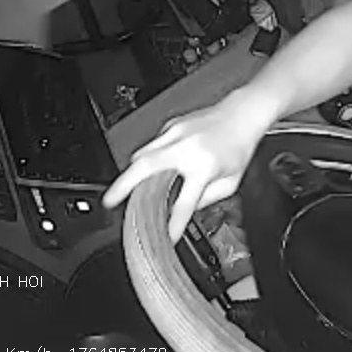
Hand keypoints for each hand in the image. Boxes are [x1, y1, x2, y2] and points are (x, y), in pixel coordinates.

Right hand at [102, 91, 275, 241]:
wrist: (241, 115)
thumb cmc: (237, 147)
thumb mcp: (230, 182)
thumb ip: (206, 198)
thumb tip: (185, 209)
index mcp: (204, 166)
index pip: (185, 201)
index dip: (175, 222)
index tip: (167, 236)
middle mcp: (186, 148)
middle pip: (146, 166)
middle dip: (124, 185)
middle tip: (110, 201)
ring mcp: (175, 134)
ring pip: (142, 154)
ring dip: (130, 173)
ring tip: (121, 190)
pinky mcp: (170, 126)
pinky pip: (152, 146)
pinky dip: (146, 160)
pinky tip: (148, 171)